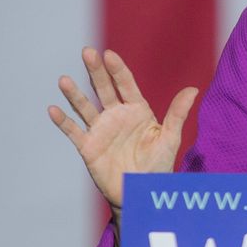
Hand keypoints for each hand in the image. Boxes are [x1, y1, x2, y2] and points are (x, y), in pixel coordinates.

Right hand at [48, 47, 197, 219]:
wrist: (142, 194)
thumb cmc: (158, 165)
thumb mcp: (170, 138)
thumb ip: (177, 114)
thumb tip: (193, 89)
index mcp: (137, 110)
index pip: (125, 84)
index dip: (117, 69)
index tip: (109, 54)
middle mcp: (116, 116)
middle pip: (103, 89)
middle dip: (96, 71)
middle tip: (87, 52)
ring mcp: (101, 130)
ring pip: (85, 107)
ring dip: (74, 94)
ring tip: (64, 80)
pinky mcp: (89, 147)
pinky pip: (74, 132)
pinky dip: (63, 121)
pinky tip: (53, 110)